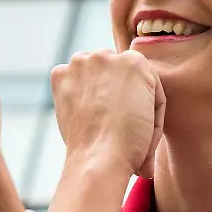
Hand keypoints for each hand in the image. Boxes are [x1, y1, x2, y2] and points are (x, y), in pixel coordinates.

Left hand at [50, 49, 165, 179]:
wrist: (101, 158)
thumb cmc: (132, 141)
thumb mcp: (150, 108)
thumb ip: (136, 88)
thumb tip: (119, 91)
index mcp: (135, 60)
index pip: (138, 76)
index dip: (140, 98)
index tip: (136, 115)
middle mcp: (107, 54)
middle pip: (113, 69)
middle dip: (114, 87)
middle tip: (117, 115)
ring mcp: (80, 63)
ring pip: (90, 70)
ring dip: (94, 86)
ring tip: (99, 115)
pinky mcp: (60, 76)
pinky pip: (67, 77)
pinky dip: (70, 90)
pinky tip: (81, 111)